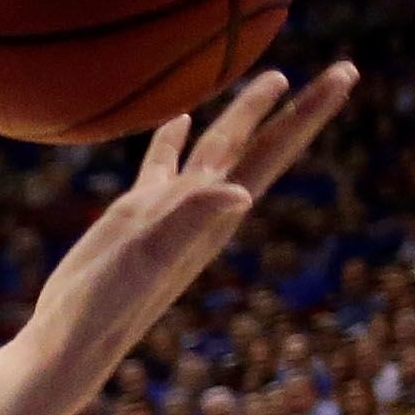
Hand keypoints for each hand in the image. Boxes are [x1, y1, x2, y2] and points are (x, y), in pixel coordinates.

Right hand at [32, 67, 357, 381]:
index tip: (345, 74)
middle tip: (345, 71)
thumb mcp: (148, 261)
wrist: (69, 344)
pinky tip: (180, 118)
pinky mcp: (135, 216)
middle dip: (297, 109)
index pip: (270, 153)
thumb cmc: (104, 312)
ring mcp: (168, 211)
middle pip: (258, 146)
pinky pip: (163, 165)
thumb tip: (242, 192)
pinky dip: (174, 139)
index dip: (306, 115)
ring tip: (274, 79)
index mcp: (212, 217)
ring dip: (245, 116)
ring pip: (216, 149)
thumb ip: (189, 222)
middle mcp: (200, 211)